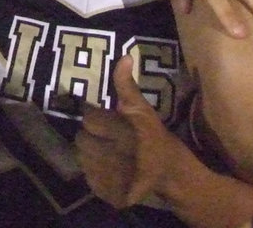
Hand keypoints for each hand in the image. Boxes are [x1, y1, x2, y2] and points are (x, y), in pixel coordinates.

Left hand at [77, 56, 172, 207]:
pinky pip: (90, 180)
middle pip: (81, 140)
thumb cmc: (155, 136)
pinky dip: (95, 174)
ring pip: (83, 160)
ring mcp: (111, 179)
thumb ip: (127, 85)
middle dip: (89, 136)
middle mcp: (112, 156)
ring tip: (104, 152)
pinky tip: (107, 168)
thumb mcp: (143, 108)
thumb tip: (124, 56)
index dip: (94, 117)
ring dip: (90, 155)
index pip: (88, 118)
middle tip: (102, 136)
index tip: (101, 118)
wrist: (170, 173)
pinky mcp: (110, 195)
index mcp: (120, 131)